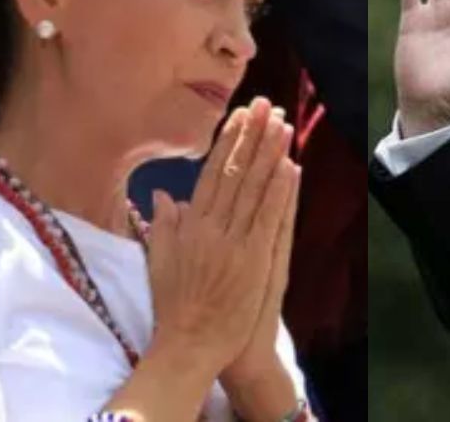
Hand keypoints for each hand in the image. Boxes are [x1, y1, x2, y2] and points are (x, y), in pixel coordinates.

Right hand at [144, 98, 295, 375]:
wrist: (189, 345)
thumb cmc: (175, 308)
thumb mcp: (159, 261)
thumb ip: (164, 225)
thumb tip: (163, 193)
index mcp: (190, 226)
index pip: (212, 173)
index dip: (228, 142)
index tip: (240, 116)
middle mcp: (210, 228)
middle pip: (235, 172)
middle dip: (251, 135)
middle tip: (266, 104)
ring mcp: (233, 243)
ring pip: (253, 189)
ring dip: (269, 153)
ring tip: (281, 123)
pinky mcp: (253, 260)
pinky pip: (268, 218)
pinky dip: (279, 191)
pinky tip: (290, 166)